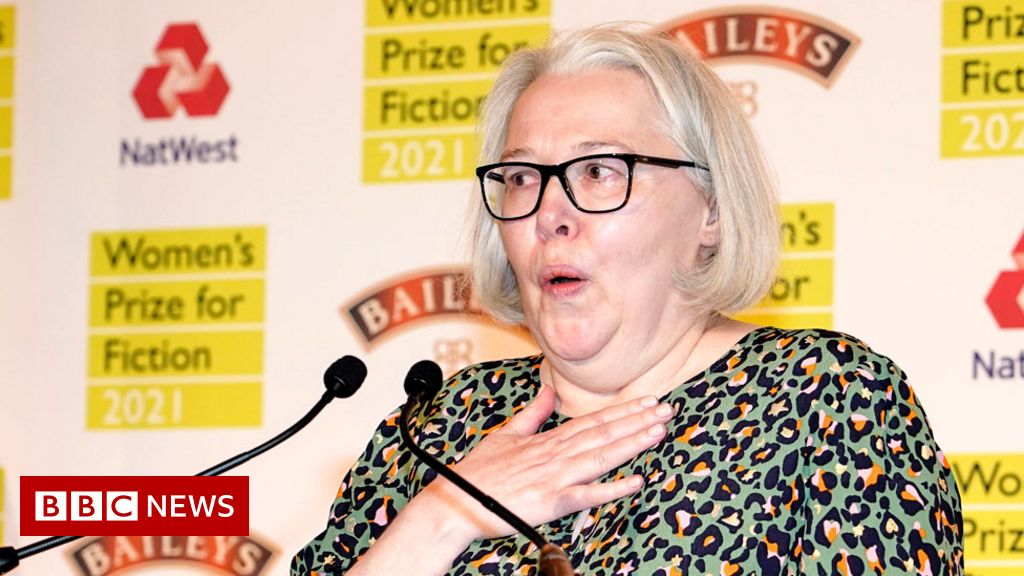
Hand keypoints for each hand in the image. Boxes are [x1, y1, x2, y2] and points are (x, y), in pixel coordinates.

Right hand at [419, 385, 672, 541]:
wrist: (456, 501)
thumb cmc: (478, 472)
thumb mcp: (506, 434)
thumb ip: (532, 413)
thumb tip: (549, 390)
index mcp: (547, 440)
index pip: (593, 421)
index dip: (623, 411)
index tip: (648, 401)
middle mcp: (555, 455)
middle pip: (604, 434)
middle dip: (637, 420)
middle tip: (667, 409)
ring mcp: (554, 477)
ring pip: (602, 457)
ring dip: (632, 443)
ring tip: (659, 430)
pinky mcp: (550, 502)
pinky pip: (587, 495)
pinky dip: (612, 488)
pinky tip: (636, 481)